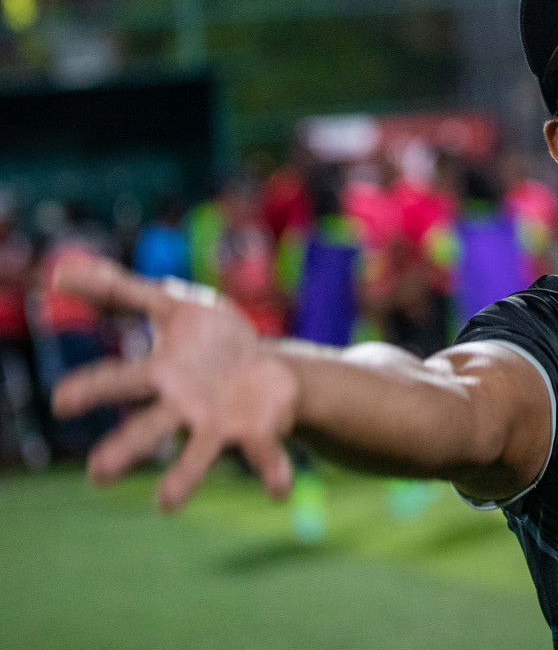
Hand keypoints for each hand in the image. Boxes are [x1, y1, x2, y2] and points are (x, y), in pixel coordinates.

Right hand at [51, 255, 297, 511]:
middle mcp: (184, 409)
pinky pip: (265, 455)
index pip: (120, 380)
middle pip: (148, 428)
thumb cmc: (212, 343)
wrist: (270, 371)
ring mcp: (220, 426)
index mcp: (162, 376)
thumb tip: (61, 269)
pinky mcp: (259, 432)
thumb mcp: (173, 307)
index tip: (62, 400)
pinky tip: (280, 491)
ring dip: (184, 477)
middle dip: (124, 449)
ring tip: (164, 504)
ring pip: (198, 453)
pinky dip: (272, 473)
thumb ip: (123, 291)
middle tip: (97, 473)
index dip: (91, 389)